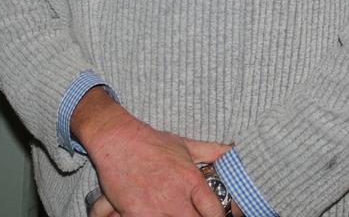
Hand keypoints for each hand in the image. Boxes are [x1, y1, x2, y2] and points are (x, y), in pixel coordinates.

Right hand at [72, 90, 224, 215]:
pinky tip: (155, 214)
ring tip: (175, 213)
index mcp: (190, 179)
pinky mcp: (135, 214)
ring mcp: (155, 208)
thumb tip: (233, 151)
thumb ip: (212, 152)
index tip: (219, 216)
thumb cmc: (150, 142)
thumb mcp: (184, 145)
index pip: (215, 211)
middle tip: (194, 214)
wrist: (115, 139)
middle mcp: (175, 196)